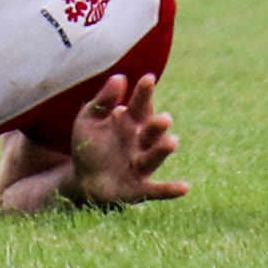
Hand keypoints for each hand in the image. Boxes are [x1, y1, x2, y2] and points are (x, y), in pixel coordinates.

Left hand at [66, 73, 189, 206]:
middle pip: (150, 133)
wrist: (83, 180)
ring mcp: (140, 166)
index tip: (148, 78)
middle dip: (157, 126)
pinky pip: (156, 190)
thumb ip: (103, 100)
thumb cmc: (89, 146)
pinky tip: (184, 187)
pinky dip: (169, 190)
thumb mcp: (89, 120)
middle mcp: (139, 143)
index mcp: (128, 123)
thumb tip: (120, 77)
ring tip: (172, 142)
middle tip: (164, 117)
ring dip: (162, 151)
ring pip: (153, 157)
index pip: (139, 106)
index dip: (144, 93)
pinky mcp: (139, 189)